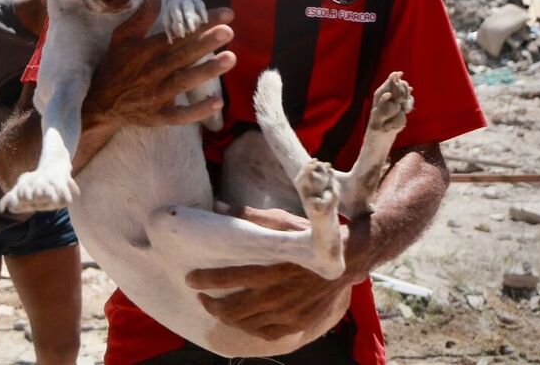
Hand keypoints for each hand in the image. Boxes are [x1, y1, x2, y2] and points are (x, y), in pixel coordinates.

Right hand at [83, 0, 234, 129]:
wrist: (101, 104)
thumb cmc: (116, 67)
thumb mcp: (122, 38)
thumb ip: (142, 15)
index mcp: (146, 50)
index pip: (177, 33)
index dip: (201, 23)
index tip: (226, 14)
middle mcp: (153, 70)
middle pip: (183, 54)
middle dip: (205, 43)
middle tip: (228, 32)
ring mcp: (156, 95)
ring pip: (183, 81)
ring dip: (206, 71)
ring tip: (230, 59)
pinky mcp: (158, 115)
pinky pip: (179, 115)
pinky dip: (197, 111)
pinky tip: (217, 102)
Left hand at [185, 205, 366, 338]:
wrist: (348, 258)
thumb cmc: (310, 236)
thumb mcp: (281, 219)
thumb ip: (249, 216)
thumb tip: (217, 207)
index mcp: (271, 268)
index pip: (230, 278)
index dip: (206, 280)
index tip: (190, 278)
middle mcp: (278, 295)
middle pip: (234, 309)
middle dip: (212, 304)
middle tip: (200, 296)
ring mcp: (289, 313)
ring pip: (248, 324)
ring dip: (227, 317)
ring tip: (217, 308)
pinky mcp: (299, 323)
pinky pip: (267, 333)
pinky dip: (250, 328)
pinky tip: (243, 321)